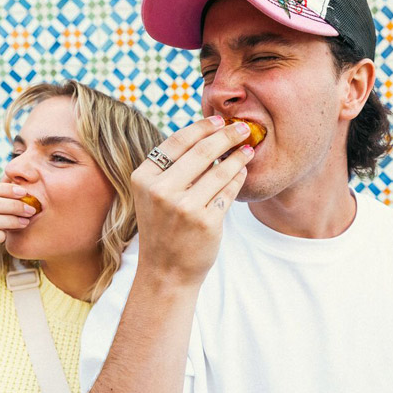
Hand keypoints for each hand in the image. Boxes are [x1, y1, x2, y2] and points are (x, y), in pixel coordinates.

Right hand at [130, 116, 255, 286]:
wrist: (166, 272)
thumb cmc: (164, 229)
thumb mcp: (154, 196)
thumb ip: (172, 168)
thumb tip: (206, 133)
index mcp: (144, 178)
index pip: (177, 141)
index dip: (202, 127)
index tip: (220, 120)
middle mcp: (161, 190)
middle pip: (202, 150)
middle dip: (227, 135)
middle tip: (243, 128)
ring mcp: (184, 207)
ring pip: (220, 169)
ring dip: (238, 155)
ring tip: (248, 148)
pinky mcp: (206, 221)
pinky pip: (229, 190)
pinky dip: (238, 177)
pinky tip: (243, 171)